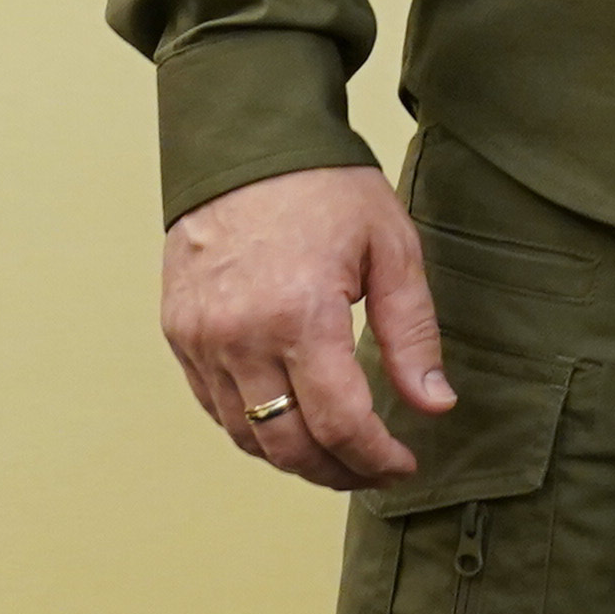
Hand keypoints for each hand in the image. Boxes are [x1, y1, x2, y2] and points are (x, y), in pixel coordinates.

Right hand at [163, 163, 450, 492]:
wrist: (243, 142)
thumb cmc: (324, 187)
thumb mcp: (390, 248)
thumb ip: (411, 334)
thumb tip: (435, 405)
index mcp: (300, 315)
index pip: (339, 424)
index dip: (375, 459)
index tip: (402, 465)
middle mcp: (240, 337)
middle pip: (287, 445)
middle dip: (336, 471)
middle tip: (371, 470)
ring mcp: (201, 339)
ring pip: (245, 436)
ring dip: (293, 457)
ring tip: (335, 453)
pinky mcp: (179, 333)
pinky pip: (214, 407)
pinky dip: (252, 428)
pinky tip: (288, 422)